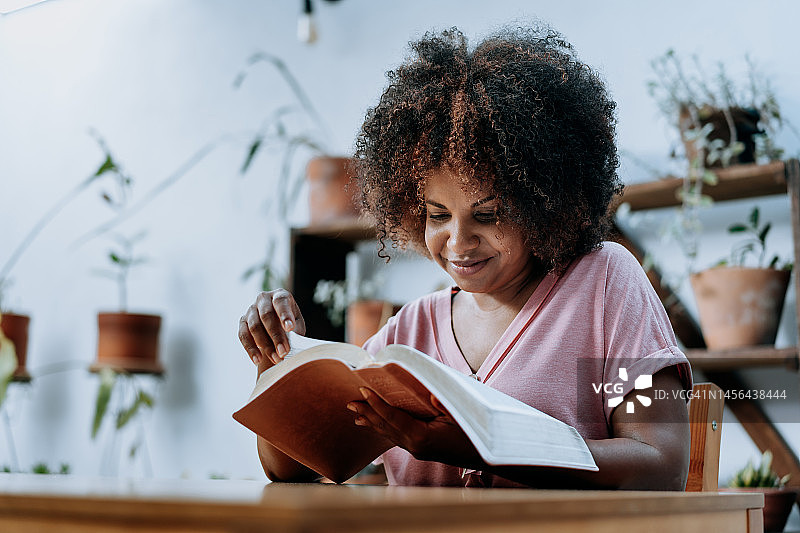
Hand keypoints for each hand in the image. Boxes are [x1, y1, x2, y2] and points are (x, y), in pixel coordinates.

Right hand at [238, 289, 305, 366]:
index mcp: (280, 295)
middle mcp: (263, 298)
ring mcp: (251, 309)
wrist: (276, 330)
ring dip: (265, 345)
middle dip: (276, 336)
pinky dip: (250, 349)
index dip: (285, 314)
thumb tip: (291, 340)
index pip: (281, 301)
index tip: (290, 328)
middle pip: (266, 315)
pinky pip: (243, 335)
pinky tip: (258, 360)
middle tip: (284, 352)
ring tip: (276, 359)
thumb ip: (295, 330)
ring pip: (254, 327)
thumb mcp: (297, 326)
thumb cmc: (290, 326)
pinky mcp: (242, 321)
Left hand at [347, 388, 481, 466]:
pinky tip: (376, 425)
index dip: (377, 404)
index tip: (363, 390)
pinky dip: (383, 428)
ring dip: (371, 422)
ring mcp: (416, 449)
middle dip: (366, 413)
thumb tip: (430, 394)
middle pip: (385, 427)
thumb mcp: (460, 415)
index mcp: (422, 437)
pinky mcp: (419, 449)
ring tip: (355, 414)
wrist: (485, 457)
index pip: (393, 418)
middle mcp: (414, 446)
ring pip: (388, 434)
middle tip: (349, 402)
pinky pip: (396, 437)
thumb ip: (444, 403)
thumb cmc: (474, 434)